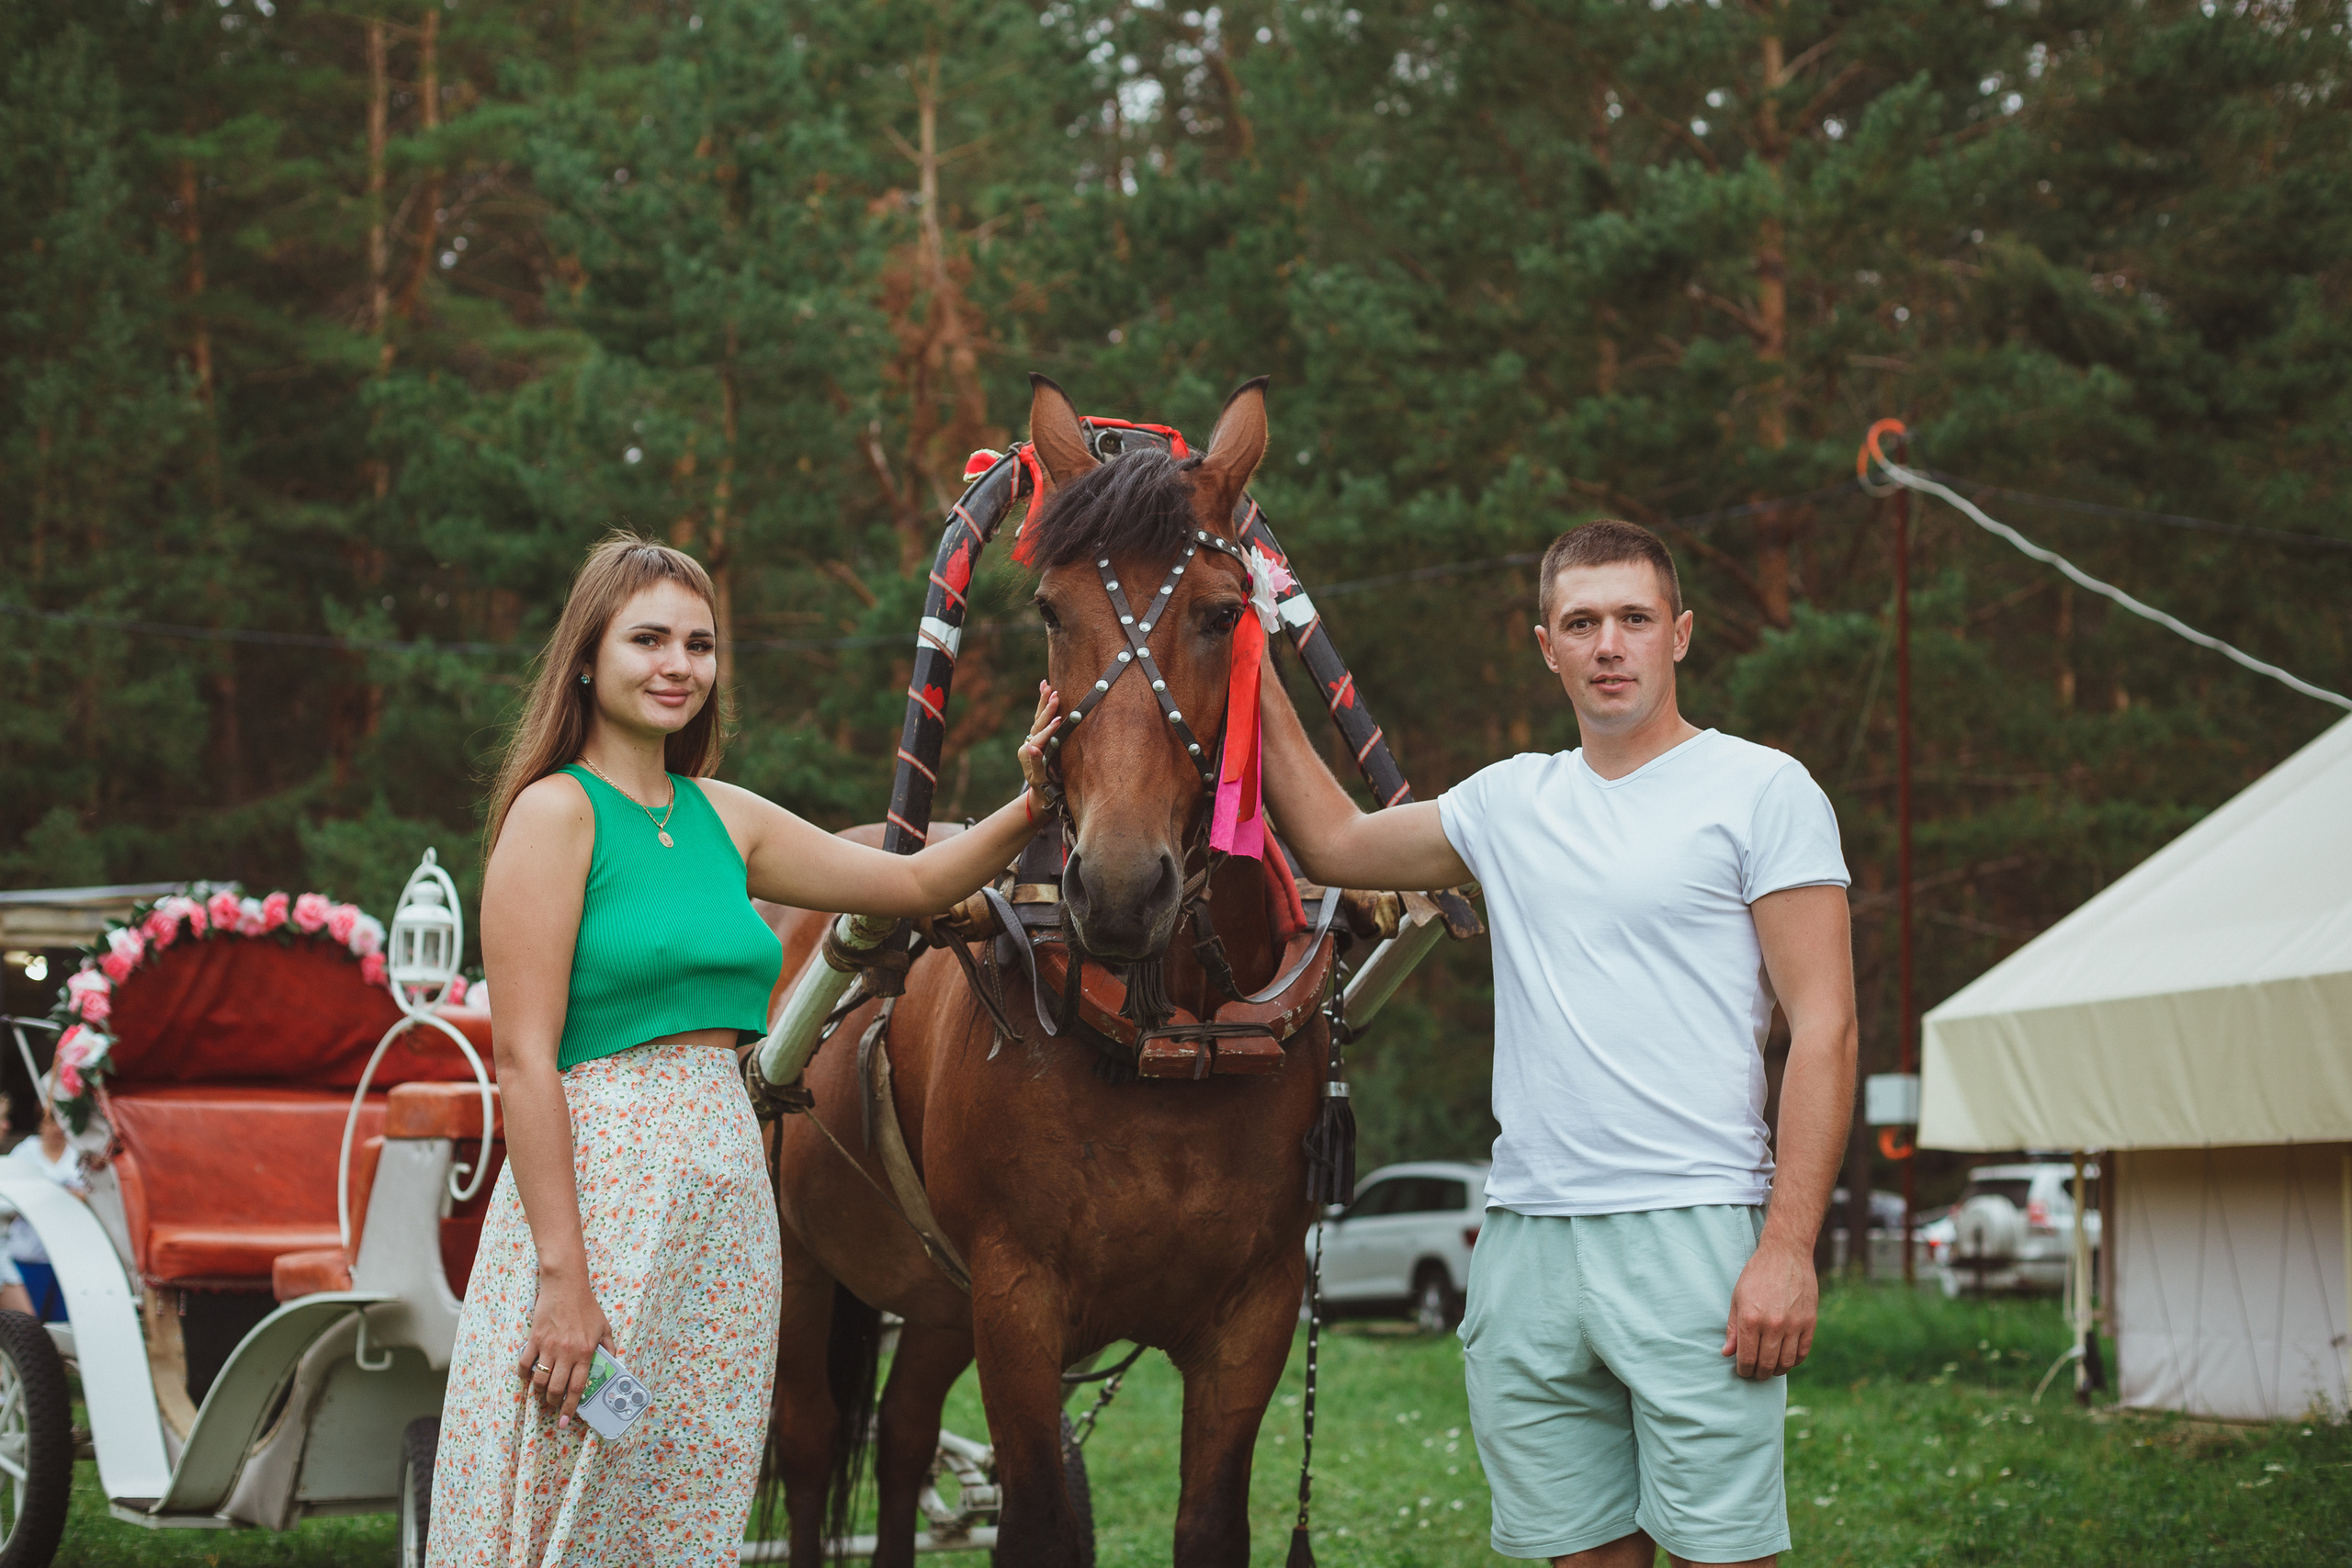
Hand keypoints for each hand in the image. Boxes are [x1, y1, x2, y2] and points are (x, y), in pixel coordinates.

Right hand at [522, 1267, 616, 1426]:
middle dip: (552, 1402)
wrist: (566, 1285)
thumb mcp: (604, 1326)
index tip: (565, 1421)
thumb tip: (613, 1364)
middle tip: (552, 1405)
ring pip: (539, 1380)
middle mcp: (567, 1352)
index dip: (570, 1408)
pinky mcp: (534, 1339)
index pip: (577, 1387)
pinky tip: (528, 1375)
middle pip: (556, 1388)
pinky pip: (525, 1363)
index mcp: (586, 1352)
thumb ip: (609, 1347)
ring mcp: (549, 1346)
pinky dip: (524, 1374)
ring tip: (541, 1392)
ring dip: (539, 1391)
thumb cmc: (586, 1306)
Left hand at [1017, 680, 1063, 816]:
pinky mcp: (1038, 737)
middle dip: (1047, 710)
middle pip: (1037, 724)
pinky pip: (1040, 718)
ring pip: (1037, 718)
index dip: (1049, 730)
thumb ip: (1036, 764)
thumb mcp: (1041, 780)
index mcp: (1027, 754)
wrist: (1042, 793)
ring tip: (1048, 686)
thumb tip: (1030, 747)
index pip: (1040, 739)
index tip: (1060, 721)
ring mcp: (1032, 739)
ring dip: (1043, 702)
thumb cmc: (1045, 789)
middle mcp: (1027, 744)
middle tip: (1055, 695)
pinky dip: (1043, 704)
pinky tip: (1046, 689)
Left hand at [1721, 1238, 1816, 1379]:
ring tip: (1771, 1368)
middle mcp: (1773, 1325)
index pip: (1747, 1358)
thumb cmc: (1757, 1275)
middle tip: (1756, 1373)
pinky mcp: (1810, 1322)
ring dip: (1777, 1371)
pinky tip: (1786, 1359)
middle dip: (1759, 1373)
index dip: (1743, 1370)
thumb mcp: (1737, 1298)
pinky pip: (1803, 1352)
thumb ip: (1732, 1328)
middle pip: (1767, 1364)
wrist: (1785, 1253)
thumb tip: (1727, 1353)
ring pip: (1786, 1362)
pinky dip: (1794, 1361)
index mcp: (1751, 1319)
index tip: (1743, 1371)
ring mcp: (1794, 1324)